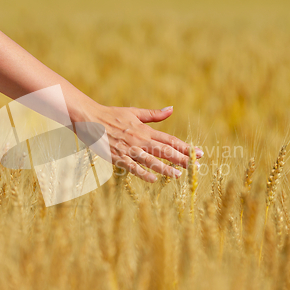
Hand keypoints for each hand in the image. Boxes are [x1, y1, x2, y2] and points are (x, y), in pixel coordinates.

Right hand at [84, 104, 203, 182]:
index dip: (185, 147)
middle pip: (165, 151)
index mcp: (145, 130)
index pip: (170, 140)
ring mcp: (129, 149)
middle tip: (197, 167)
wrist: (90, 119)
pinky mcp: (117, 157)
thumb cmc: (112, 115)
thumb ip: (154, 115)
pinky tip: (154, 180)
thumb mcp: (134, 112)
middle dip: (182, 159)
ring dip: (166, 168)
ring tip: (179, 175)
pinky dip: (143, 173)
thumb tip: (171, 109)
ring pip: (151, 161)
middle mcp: (140, 140)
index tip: (199, 153)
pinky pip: (133, 167)